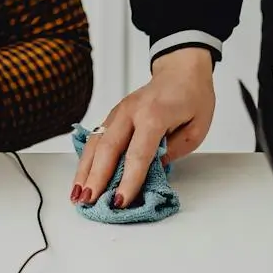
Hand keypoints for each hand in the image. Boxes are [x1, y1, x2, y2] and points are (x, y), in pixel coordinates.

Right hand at [71, 47, 214, 208]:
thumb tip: (150, 171)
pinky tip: (81, 178)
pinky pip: (96, 139)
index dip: (128, 180)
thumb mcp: (196, 129)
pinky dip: (86, 160)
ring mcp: (118, 112)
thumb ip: (172, 151)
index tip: (120, 201)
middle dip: (96, 178)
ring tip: (77, 195)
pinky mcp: (112, 116)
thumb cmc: (193, 98)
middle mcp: (130, 112)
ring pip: (95, 143)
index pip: (137, 154)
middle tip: (88, 202)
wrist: (182, 70)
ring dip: (84, 171)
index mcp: (154, 115)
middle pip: (108, 148)